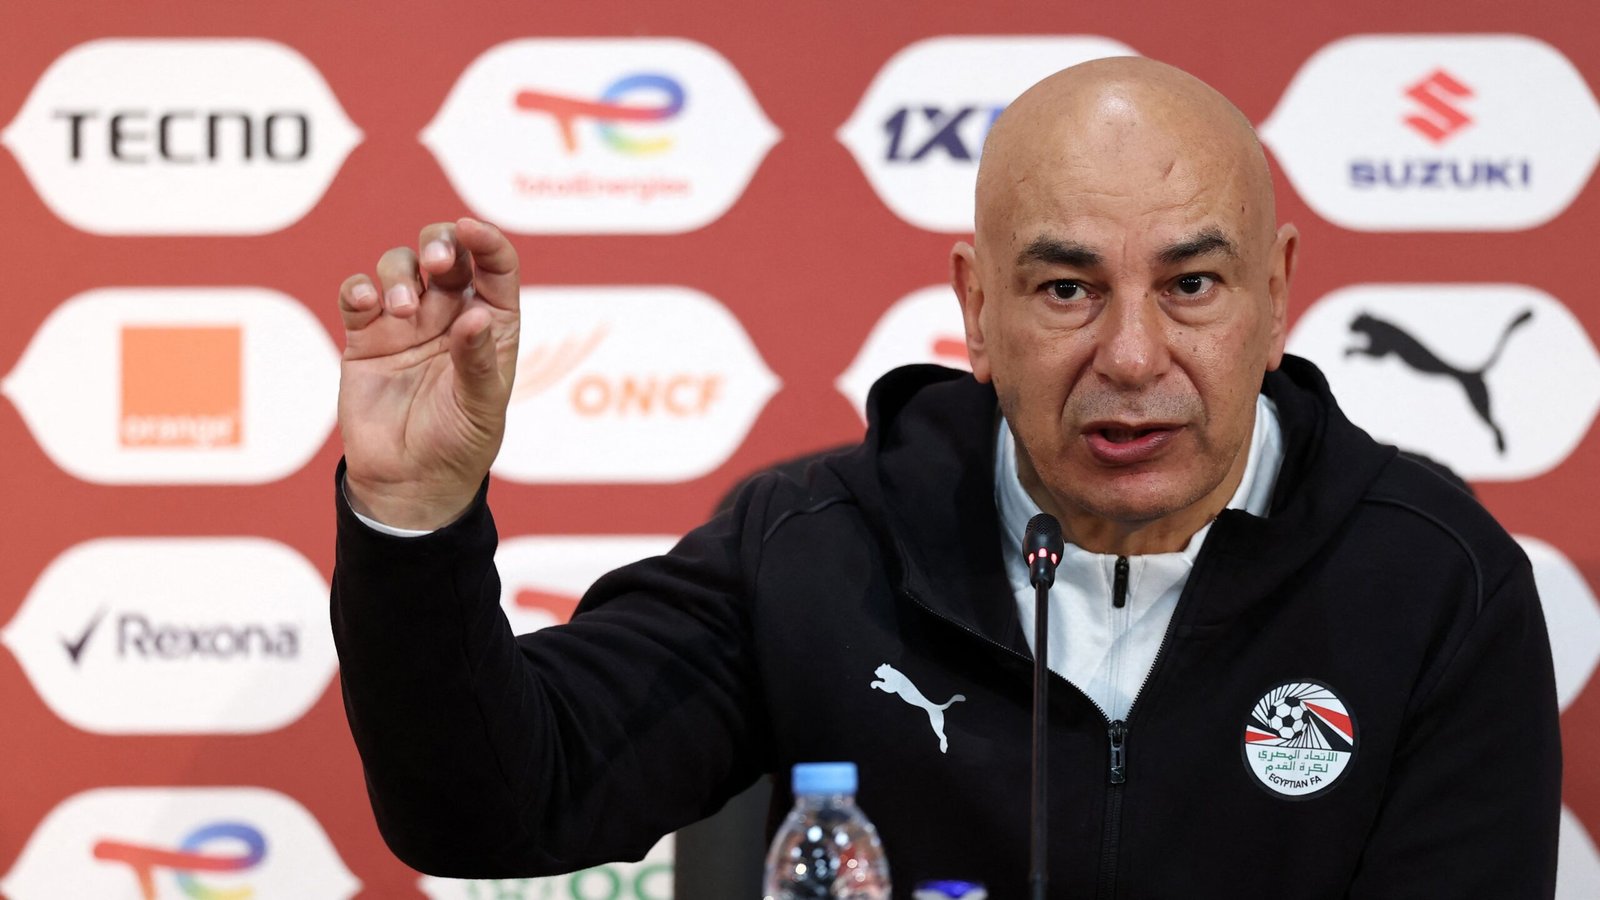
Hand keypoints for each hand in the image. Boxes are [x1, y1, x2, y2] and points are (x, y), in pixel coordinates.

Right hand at [337, 218, 519, 528]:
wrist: (408, 482)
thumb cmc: (458, 445)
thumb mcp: (481, 407)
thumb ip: (478, 361)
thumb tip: (475, 316)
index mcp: (491, 324)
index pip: (496, 266)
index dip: (486, 241)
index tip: (471, 230)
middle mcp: (449, 314)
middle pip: (444, 251)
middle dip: (439, 243)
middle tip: (435, 263)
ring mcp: (406, 322)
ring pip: (400, 265)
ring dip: (399, 272)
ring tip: (399, 310)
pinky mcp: (366, 336)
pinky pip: (357, 294)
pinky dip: (359, 288)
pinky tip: (367, 304)